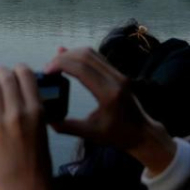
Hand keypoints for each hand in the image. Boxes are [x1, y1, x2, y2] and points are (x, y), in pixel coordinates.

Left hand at [0, 65, 52, 189]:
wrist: (24, 186)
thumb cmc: (37, 160)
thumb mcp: (43, 129)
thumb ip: (32, 109)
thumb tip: (21, 91)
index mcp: (36, 112)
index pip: (26, 76)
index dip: (21, 68)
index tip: (19, 68)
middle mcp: (17, 114)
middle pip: (6, 79)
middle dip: (4, 71)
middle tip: (3, 70)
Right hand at [44, 48, 175, 175]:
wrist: (142, 133)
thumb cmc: (117, 135)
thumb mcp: (91, 134)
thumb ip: (69, 127)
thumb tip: (47, 120)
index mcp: (108, 94)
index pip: (81, 69)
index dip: (61, 65)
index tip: (46, 70)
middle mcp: (115, 79)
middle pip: (85, 56)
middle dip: (64, 57)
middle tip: (48, 66)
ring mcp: (119, 74)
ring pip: (92, 53)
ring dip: (72, 54)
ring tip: (56, 62)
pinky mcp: (119, 73)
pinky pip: (98, 58)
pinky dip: (82, 56)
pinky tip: (69, 58)